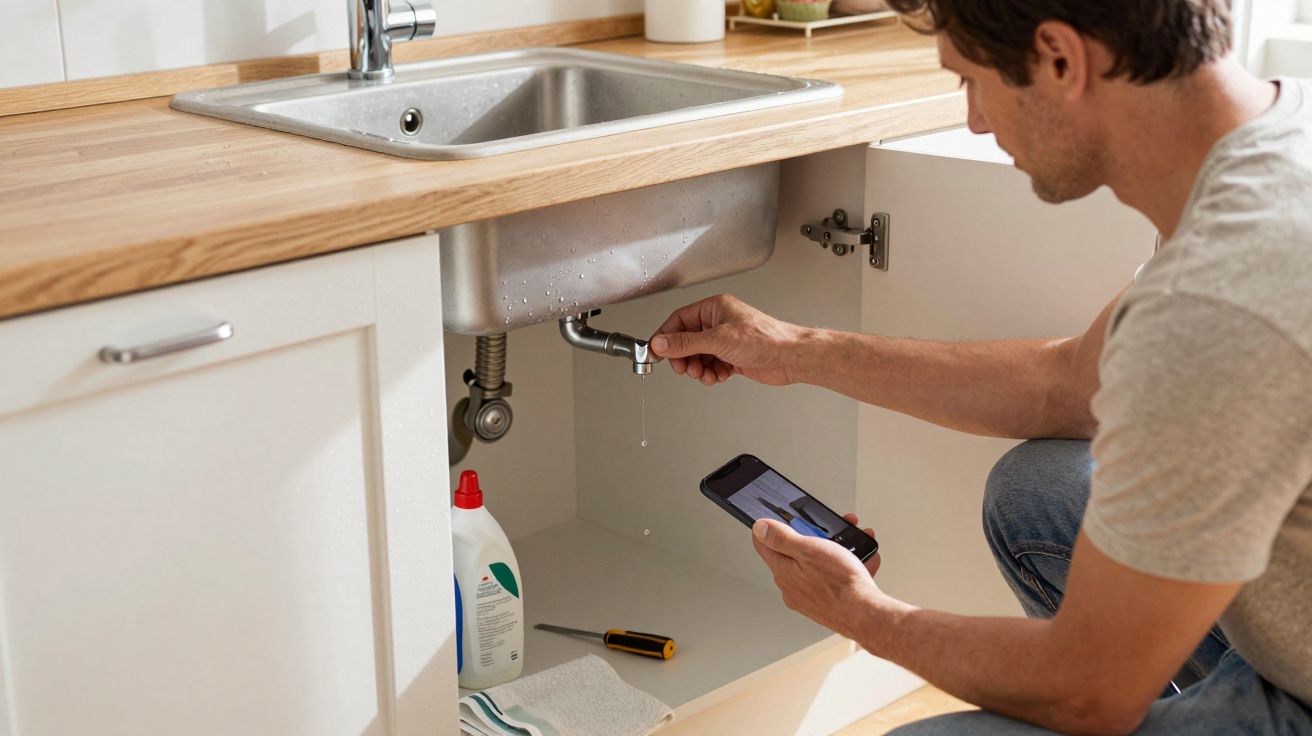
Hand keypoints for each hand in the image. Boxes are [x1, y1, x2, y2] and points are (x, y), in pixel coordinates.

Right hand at [649, 295, 807, 385]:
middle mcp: (719, 322)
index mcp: (714, 308)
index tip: (656, 351)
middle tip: (684, 368)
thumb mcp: (718, 339)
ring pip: (698, 356)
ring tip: (704, 374)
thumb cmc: (765, 338)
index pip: (679, 320)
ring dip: (698, 368)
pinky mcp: (733, 357)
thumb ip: (686, 343)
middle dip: (684, 357)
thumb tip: (662, 343)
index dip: (666, 336)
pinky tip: (718, 376)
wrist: (790, 357)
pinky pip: (711, 366)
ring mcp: (726, 340)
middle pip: (687, 341)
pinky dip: (711, 374)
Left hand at [752, 513, 883, 640]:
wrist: (866, 615)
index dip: (770, 528)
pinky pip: (834, 579)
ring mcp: (809, 596)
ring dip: (836, 550)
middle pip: (795, 553)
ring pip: (819, 565)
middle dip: (815, 536)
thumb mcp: (809, 549)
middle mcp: (792, 586)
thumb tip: (759, 528)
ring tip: (853, 543)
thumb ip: (782, 538)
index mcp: (783, 571)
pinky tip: (862, 561)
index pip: (763, 545)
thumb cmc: (840, 584)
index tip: (779, 519)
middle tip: (829, 531)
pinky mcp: (827, 603)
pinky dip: (848, 567)